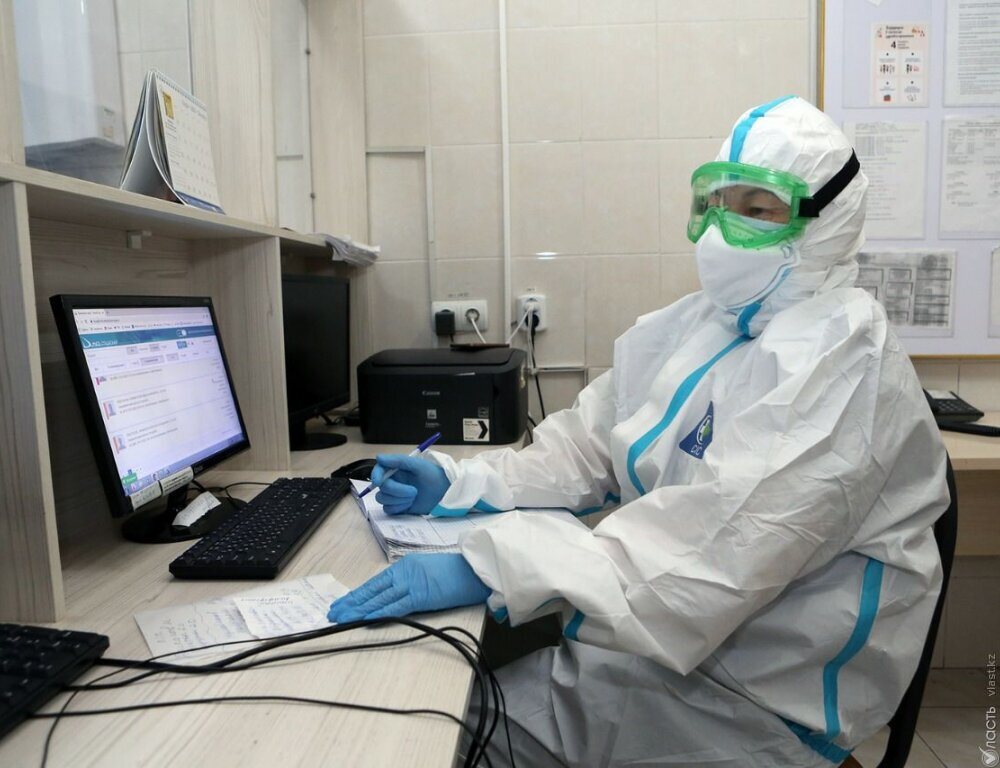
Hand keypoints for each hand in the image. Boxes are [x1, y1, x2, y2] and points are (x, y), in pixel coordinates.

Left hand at [326, 553, 488, 622]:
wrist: (477, 568)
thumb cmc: (457, 571)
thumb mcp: (429, 571)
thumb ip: (412, 581)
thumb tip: (398, 595)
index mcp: (406, 565)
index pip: (376, 582)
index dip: (358, 593)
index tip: (343, 602)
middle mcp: (405, 572)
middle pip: (372, 590)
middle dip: (351, 602)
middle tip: (333, 612)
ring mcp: (412, 583)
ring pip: (379, 599)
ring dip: (358, 610)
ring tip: (341, 618)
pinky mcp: (421, 595)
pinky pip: (396, 607)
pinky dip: (379, 613)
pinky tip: (365, 619)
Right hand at [372, 454, 450, 514]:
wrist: (444, 493)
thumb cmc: (433, 475)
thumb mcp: (417, 465)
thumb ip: (398, 460)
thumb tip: (378, 457)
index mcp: (396, 470)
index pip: (378, 470)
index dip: (375, 475)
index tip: (378, 480)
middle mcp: (393, 481)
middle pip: (381, 488)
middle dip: (397, 490)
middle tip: (414, 491)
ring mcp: (394, 495)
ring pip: (383, 499)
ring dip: (398, 499)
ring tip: (414, 496)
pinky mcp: (397, 507)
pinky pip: (388, 509)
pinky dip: (399, 507)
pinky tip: (410, 504)